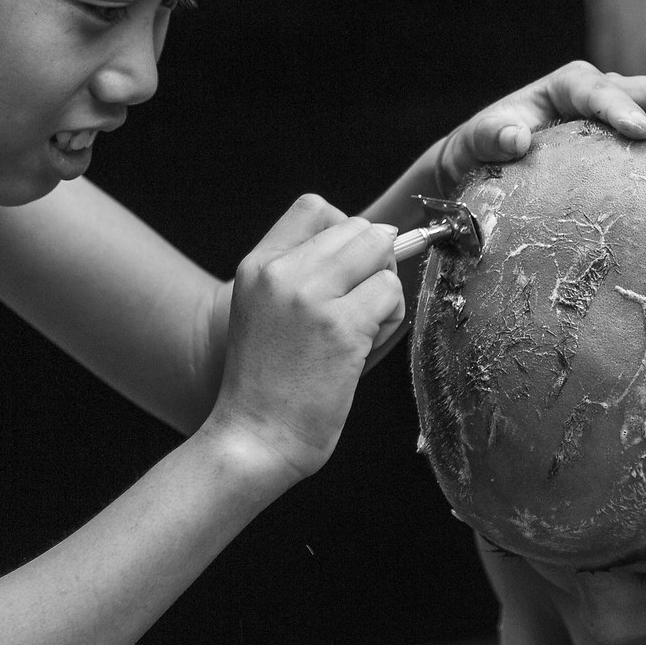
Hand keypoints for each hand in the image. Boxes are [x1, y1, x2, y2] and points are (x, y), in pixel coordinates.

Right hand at [205, 195, 405, 482]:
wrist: (253, 437)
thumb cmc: (266, 384)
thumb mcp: (264, 310)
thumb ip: (302, 272)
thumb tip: (377, 240)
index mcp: (258, 265)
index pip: (316, 207)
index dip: (345, 231)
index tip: (346, 269)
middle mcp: (282, 273)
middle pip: (359, 227)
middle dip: (374, 262)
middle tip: (361, 303)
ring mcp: (312, 297)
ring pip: (381, 255)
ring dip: (385, 290)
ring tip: (362, 326)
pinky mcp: (341, 328)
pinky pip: (392, 294)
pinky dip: (391, 318)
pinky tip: (365, 346)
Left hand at [433, 62, 645, 193]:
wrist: (495, 154)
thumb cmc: (485, 148)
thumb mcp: (475, 143)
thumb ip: (489, 136)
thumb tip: (515, 137)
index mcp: (567, 87)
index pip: (596, 89)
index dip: (618, 106)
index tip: (638, 131)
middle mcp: (605, 89)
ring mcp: (631, 107)